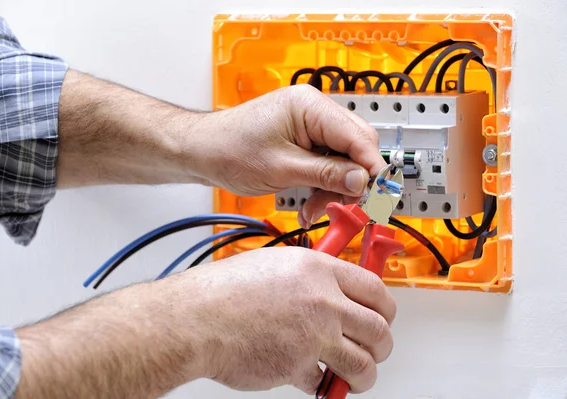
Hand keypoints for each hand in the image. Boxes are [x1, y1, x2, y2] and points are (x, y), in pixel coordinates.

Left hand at [57, 73, 384, 227]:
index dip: (370, 167)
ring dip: (333, 187)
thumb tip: (362, 180)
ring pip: (342, 159)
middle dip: (351, 180)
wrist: (201, 152)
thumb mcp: (282, 168)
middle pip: (355, 147)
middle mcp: (313, 111)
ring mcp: (308, 126)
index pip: (358, 135)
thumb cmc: (229, 150)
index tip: (378, 194)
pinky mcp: (302, 140)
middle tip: (343, 205)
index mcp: (310, 106)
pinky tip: (309, 204)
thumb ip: (326, 173)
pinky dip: (321, 185)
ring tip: (314, 209)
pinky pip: (325, 163)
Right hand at [176, 247, 395, 393]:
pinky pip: (324, 381)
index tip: (383, 316)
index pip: (375, 289)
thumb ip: (308, 278)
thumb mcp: (274, 265)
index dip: (385, 308)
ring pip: (363, 362)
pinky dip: (321, 384)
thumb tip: (330, 290)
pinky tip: (312, 378)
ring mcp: (314, 335)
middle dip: (381, 345)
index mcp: (318, 271)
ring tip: (355, 376)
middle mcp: (323, 301)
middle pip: (378, 328)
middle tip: (375, 349)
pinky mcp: (298, 366)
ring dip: (364, 374)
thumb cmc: (224, 291)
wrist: (196, 318)